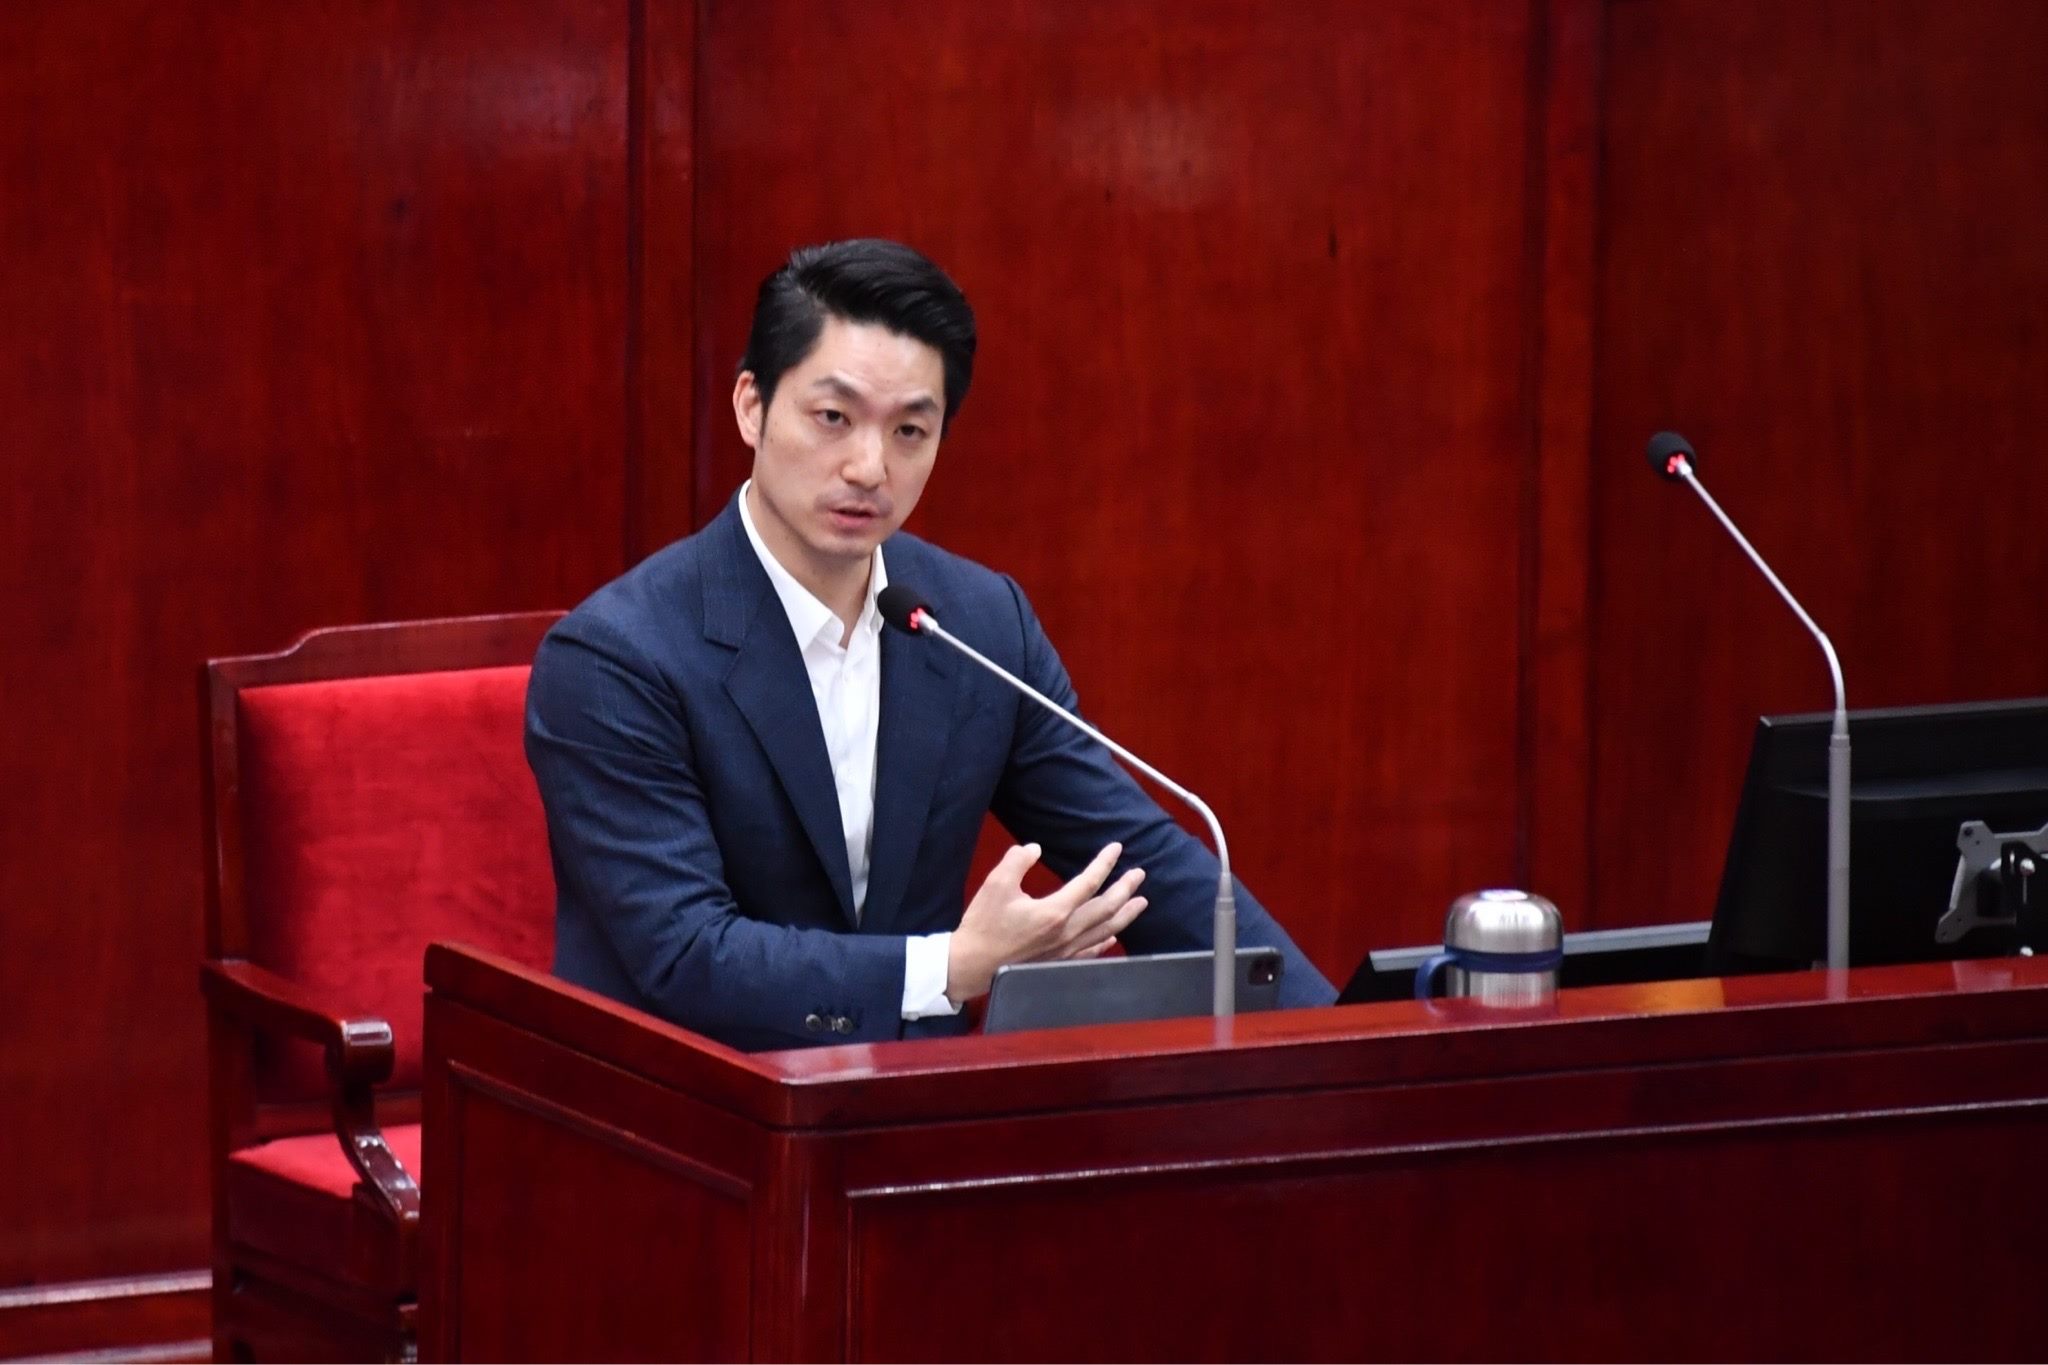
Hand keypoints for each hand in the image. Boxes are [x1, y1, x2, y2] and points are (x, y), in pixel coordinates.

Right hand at [945, 842, 1147, 1004]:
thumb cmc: (983, 925)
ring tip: (1141, 902)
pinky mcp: (1057, 962)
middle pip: (1106, 908)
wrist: (972, 964)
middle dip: (1126, 889)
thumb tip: (1034, 849)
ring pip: (1104, 931)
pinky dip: (1106, 941)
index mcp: (1054, 912)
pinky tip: (1113, 936)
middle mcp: (1066, 933)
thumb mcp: (996, 884)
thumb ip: (1017, 861)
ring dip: (1125, 915)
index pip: (1089, 883)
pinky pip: (1090, 951)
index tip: (1116, 848)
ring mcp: (1064, 951)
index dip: (1104, 863)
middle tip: (1140, 874)